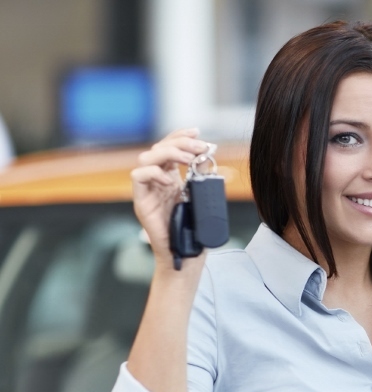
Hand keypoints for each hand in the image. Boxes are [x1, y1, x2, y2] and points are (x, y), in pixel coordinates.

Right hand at [130, 128, 211, 266]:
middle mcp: (157, 181)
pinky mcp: (142, 202)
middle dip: (180, 142)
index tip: (197, 132)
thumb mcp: (203, 196)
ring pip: (145, 158)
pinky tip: (171, 179)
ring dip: (168, 153)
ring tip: (188, 160)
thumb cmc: (195, 228)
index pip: (169, 147)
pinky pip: (138, 177)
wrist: (186, 254)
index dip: (180, 136)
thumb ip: (202, 176)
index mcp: (171, 177)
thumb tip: (207, 154)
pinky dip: (154, 172)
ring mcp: (148, 191)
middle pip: (158, 148)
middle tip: (199, 147)